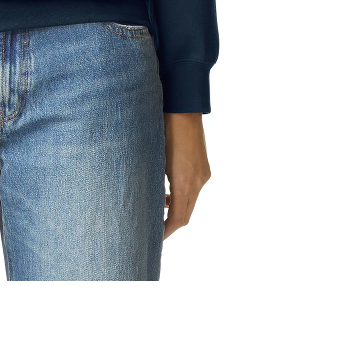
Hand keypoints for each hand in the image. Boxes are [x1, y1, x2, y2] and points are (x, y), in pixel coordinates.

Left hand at [163, 112, 210, 238]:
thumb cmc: (162, 128)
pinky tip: (168, 192)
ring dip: (176, 210)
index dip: (165, 231)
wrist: (182, 105)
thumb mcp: (153, 156)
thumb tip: (141, 198)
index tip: (153, 238)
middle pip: (186, 214)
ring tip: (157, 209)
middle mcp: (198, 181)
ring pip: (190, 202)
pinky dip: (181, 196)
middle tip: (152, 230)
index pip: (178, 219)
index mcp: (184, 181)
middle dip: (170, 224)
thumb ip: (151, 179)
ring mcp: (203, 173)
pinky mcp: (203, 166)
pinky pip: (193, 190)